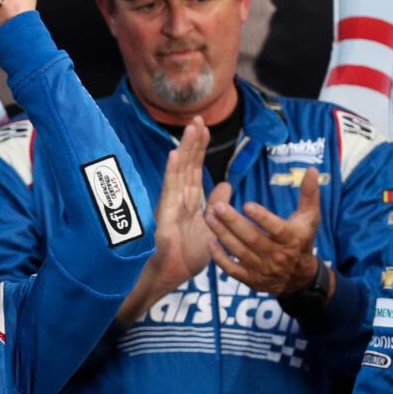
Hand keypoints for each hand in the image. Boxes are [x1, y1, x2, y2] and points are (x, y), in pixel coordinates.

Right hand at [115, 118, 210, 324]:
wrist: (172, 275)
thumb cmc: (186, 257)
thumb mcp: (210, 228)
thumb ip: (216, 206)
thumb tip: (227, 185)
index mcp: (191, 201)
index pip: (197, 169)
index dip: (200, 148)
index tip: (205, 128)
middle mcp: (180, 198)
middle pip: (189, 164)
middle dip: (194, 141)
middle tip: (199, 118)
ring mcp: (171, 204)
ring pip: (180, 171)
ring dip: (186, 149)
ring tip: (191, 127)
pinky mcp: (165, 213)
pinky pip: (169, 189)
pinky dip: (173, 172)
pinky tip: (175, 155)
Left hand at [205, 167, 323, 296]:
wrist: (300, 277)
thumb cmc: (302, 240)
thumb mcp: (310, 217)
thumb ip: (309, 193)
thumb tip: (311, 169)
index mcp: (291, 239)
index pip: (275, 228)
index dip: (262, 218)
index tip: (247, 205)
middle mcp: (277, 256)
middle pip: (252, 239)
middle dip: (233, 222)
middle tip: (217, 206)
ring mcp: (262, 269)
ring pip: (239, 251)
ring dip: (222, 235)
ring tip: (209, 217)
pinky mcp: (250, 279)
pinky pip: (232, 270)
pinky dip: (220, 258)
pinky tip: (211, 242)